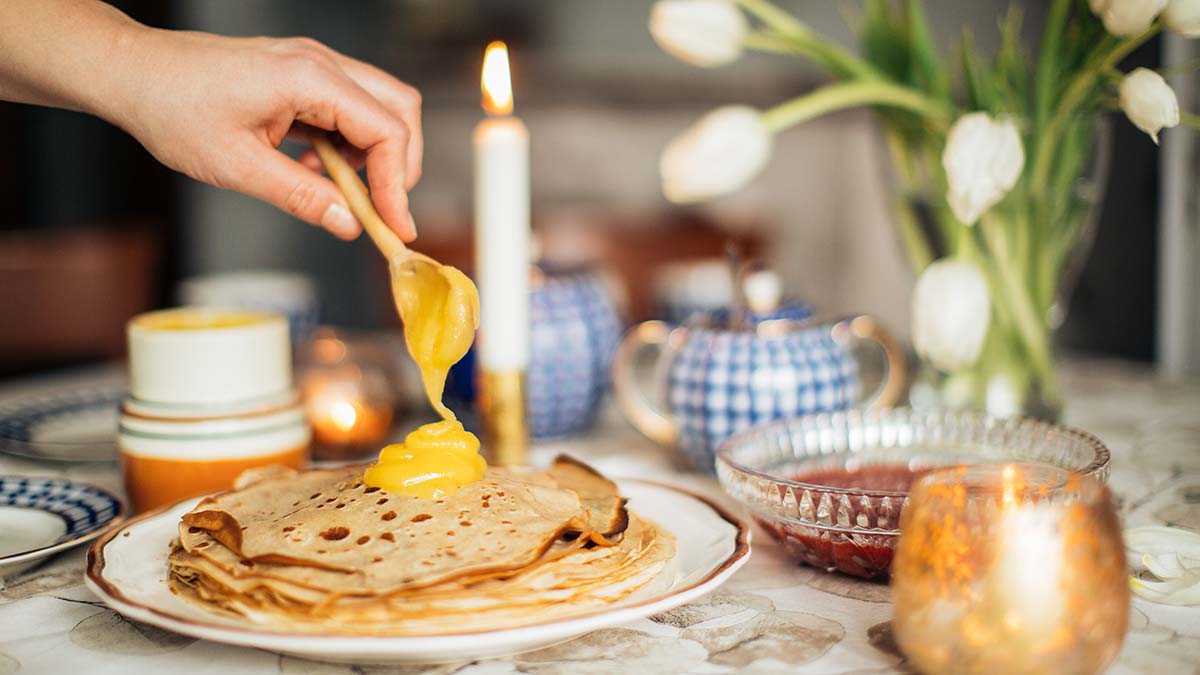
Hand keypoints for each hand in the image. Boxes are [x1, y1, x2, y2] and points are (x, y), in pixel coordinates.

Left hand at [104, 29, 420, 240]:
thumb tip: (349, 224)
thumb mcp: (238, 166)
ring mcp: (313, 65)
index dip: (396, 184)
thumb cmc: (172, 107)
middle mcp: (320, 63)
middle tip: (383, 210)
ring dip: (375, 154)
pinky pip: (349, 107)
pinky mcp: (302, 74)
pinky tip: (316, 166)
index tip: (393, 226)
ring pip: (378, 106)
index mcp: (310, 78)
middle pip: (399, 108)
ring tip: (339, 188)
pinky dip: (350, 143)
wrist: (133, 72)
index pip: (387, 130)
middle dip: (401, 164)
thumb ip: (302, 196)